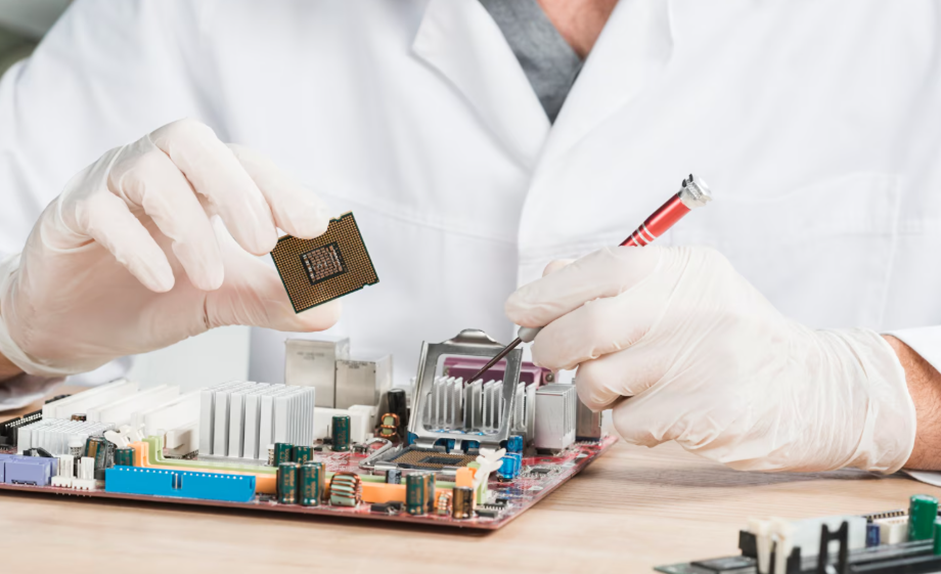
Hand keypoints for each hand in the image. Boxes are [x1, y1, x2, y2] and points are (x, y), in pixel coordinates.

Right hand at [0, 119, 339, 376]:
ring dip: (189, 225)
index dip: (281, 189)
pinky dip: (138, 246)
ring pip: (148, 169)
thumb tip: (329, 309)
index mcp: (201, 180)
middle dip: (237, 191)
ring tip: (211, 277)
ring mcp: (110, 184)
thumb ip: (273, 299)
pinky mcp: (70, 212)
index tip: (315, 227)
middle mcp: (157, 168)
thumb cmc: (155, 293)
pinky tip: (163, 281)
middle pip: (193, 141)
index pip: (245, 162)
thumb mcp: (224, 299)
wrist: (80, 323)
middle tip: (263, 245)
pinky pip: (101, 209)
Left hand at [505, 246, 914, 471]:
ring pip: (600, 380)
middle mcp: (696, 309)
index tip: (519, 308)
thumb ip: (618, 283)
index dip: (549, 291)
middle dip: (554, 348)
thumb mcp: (686, 292)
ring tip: (631, 386)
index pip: (604, 268)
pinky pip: (628, 423)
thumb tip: (547, 280)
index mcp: (687, 271)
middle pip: (589, 327)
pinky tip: (661, 412)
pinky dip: (629, 423)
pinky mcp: (705, 413)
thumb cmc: (737, 339)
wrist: (814, 390)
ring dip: (597, 390)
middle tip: (556, 358)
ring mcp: (703, 362)